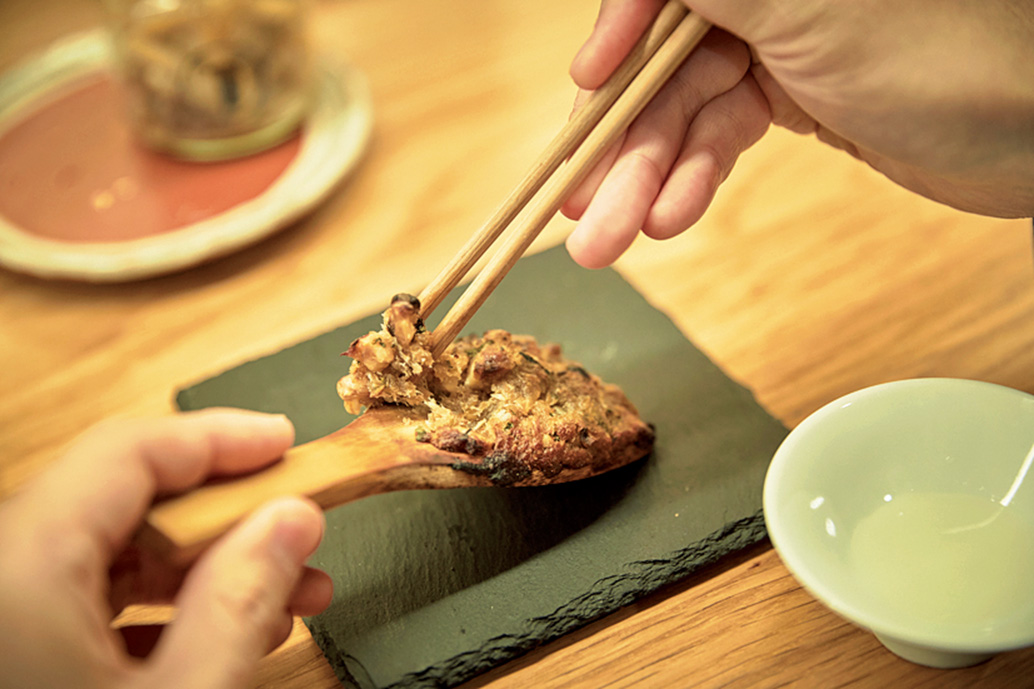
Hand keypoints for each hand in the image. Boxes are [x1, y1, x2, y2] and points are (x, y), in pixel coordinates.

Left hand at [0, 409, 331, 688]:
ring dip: (204, 569)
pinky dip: (161, 608)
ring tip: (284, 597)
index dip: (219, 438)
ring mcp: (2, 617)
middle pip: (123, 502)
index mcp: (17, 574)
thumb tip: (290, 522)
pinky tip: (223, 633)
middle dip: (226, 516)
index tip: (283, 443)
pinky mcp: (14, 650)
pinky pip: (84, 604)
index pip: (128, 453)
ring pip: (109, 555)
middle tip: (297, 525)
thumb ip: (238, 604)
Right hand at [563, 0, 1033, 267]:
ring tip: (614, 240)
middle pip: (661, 63)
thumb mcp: (806, 7)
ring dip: (647, 180)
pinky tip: (673, 218)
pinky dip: (693, 178)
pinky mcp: (790, 95)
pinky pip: (719, 135)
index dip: (616, 37)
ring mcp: (776, 42)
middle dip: (620, 144)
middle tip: (577, 214)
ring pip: (684, 111)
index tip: (587, 89)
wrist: (1030, 136)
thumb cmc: (943, 54)